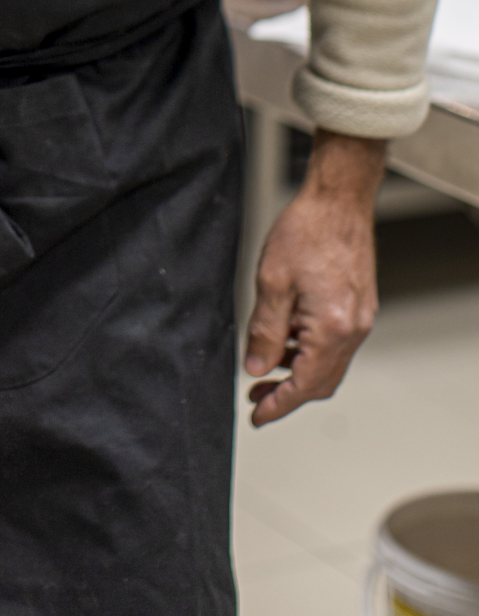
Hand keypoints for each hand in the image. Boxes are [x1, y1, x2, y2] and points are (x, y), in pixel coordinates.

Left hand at [244, 128, 384, 426]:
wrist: (338, 199)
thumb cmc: (306, 231)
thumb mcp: (271, 282)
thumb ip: (264, 330)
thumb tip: (256, 368)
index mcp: (331, 327)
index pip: (305, 384)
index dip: (278, 405)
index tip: (257, 417)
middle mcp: (353, 328)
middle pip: (322, 381)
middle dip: (287, 394)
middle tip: (256, 397)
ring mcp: (360, 317)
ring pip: (329, 363)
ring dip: (298, 372)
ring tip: (265, 369)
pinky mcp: (359, 305)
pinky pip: (336, 343)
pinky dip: (311, 351)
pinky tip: (286, 341)